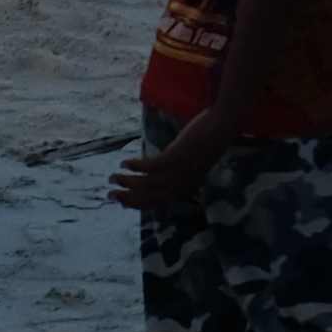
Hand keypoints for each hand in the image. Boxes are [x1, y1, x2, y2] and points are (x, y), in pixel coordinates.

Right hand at [108, 128, 222, 216]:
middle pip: (148, 197)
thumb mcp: (194, 164)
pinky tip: (124, 162)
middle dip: (127, 198)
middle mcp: (181, 185)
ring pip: (146, 184)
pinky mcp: (175, 157)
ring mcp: (178, 172)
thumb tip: (160, 175)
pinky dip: (135, 166)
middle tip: (110, 195)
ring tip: (112, 178)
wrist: (222, 127)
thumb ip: (180, 173)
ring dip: (126, 182)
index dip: (137, 204)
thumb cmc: (208, 142)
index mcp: (185, 189)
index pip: (157, 203)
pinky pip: (149, 166)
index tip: (122, 202)